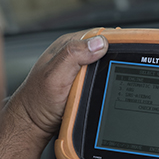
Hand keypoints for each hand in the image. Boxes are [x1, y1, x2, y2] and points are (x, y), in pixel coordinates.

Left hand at [5, 30, 107, 145]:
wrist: (33, 124)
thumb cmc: (37, 101)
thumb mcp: (54, 75)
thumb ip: (73, 55)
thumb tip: (98, 43)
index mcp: (68, 45)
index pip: (99, 35)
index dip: (114, 41)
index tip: (125, 51)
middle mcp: (74, 55)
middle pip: (105, 52)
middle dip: (111, 63)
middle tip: (108, 77)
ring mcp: (78, 71)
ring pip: (104, 69)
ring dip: (107, 78)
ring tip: (97, 89)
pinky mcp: (82, 85)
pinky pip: (100, 83)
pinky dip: (102, 89)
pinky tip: (97, 95)